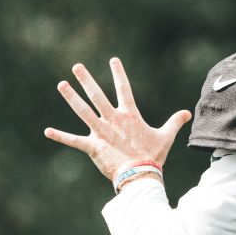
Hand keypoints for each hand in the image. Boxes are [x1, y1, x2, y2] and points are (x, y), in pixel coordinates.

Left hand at [44, 57, 191, 183]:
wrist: (140, 174)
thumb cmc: (153, 156)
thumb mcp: (166, 137)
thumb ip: (175, 122)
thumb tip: (188, 113)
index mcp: (129, 115)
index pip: (124, 89)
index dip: (118, 73)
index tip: (113, 59)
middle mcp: (112, 120)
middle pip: (97, 95)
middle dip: (87, 80)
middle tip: (77, 67)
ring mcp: (101, 132)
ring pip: (83, 111)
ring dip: (71, 98)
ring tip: (61, 85)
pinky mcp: (92, 147)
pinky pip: (74, 141)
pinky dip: (61, 136)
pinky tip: (47, 131)